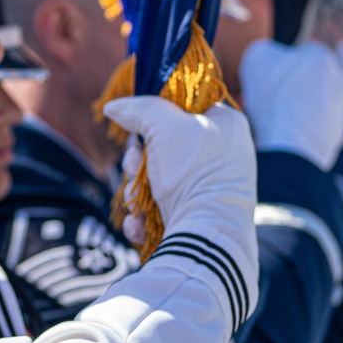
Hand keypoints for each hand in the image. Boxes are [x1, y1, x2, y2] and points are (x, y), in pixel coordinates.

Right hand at [102, 96, 258, 305]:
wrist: (206, 236)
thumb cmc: (192, 172)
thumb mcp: (162, 126)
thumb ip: (137, 109)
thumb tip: (114, 107)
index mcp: (227, 125)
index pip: (186, 106)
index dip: (157, 114)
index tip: (141, 127)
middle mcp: (224, 154)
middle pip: (165, 145)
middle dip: (139, 160)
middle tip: (134, 166)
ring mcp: (212, 187)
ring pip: (159, 178)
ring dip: (137, 190)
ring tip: (134, 203)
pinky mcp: (200, 216)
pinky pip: (165, 206)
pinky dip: (146, 215)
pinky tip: (139, 223)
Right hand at [240, 40, 342, 169]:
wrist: (292, 145)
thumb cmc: (274, 98)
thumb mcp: (257, 58)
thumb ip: (266, 50)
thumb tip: (270, 56)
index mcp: (321, 56)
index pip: (296, 55)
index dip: (276, 67)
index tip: (264, 82)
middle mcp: (338, 79)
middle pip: (305, 80)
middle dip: (287, 89)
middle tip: (266, 103)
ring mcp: (341, 108)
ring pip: (310, 104)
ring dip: (294, 110)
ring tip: (273, 122)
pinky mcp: (337, 134)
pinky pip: (315, 127)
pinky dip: (301, 130)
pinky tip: (285, 136)